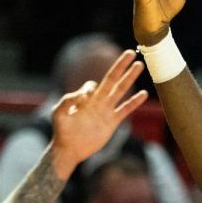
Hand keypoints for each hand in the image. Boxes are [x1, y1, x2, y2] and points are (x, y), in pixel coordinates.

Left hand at [49, 50, 147, 170]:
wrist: (70, 149)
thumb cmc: (61, 131)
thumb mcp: (57, 113)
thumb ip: (66, 101)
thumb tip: (83, 95)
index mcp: (85, 98)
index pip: (92, 85)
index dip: (89, 90)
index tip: (82, 101)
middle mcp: (97, 102)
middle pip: (111, 80)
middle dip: (120, 66)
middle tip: (130, 53)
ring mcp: (106, 111)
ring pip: (120, 91)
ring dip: (130, 78)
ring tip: (139, 65)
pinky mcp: (112, 122)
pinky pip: (125, 110)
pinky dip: (134, 102)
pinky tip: (143, 94)